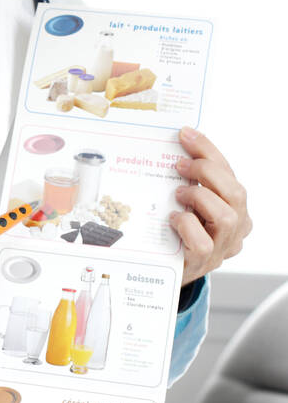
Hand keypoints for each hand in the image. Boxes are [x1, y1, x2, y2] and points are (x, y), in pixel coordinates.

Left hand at [171, 127, 251, 284]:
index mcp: (236, 206)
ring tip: (178, 195)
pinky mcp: (204, 262)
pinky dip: (187, 225)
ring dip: (199, 198)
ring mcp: (223, 247)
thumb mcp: (188, 201)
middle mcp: (237, 227)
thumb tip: (175, 146)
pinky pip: (203, 242)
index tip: (186, 134)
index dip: (208, 150)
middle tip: (179, 166)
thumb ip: (190, 180)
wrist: (166, 268)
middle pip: (236, 192)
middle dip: (207, 172)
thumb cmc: (178, 229)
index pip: (228, 172)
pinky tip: (173, 219)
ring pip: (226, 217)